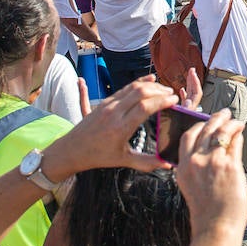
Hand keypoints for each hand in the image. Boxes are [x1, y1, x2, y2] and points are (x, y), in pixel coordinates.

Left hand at [40, 79, 175, 179]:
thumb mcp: (124, 160)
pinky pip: (124, 88)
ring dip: (150, 85)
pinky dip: (138, 83)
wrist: (72, 149)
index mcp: (121, 128)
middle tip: (171, 93)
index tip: (174, 100)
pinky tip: (149, 81)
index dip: (162, 101)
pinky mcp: (104, 101)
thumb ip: (148, 162)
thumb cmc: (98, 156)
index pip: (145, 107)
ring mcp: (108, 105)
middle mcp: (114, 113)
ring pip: (132, 87)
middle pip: (140, 92)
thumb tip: (168, 164)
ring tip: (164, 89)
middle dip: (159, 90)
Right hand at [175, 109, 246, 236]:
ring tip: (235, 120)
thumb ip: (196, 168)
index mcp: (183, 167)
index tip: (206, 123)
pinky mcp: (230, 166)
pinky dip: (238, 134)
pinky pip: (234, 143)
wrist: (216, 227)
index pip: (188, 137)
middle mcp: (195, 161)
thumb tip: (212, 151)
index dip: (198, 126)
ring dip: (229, 123)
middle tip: (223, 113)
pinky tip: (241, 132)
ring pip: (221, 132)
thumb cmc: (206, 211)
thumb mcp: (191, 187)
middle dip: (215, 118)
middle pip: (205, 130)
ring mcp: (213, 162)